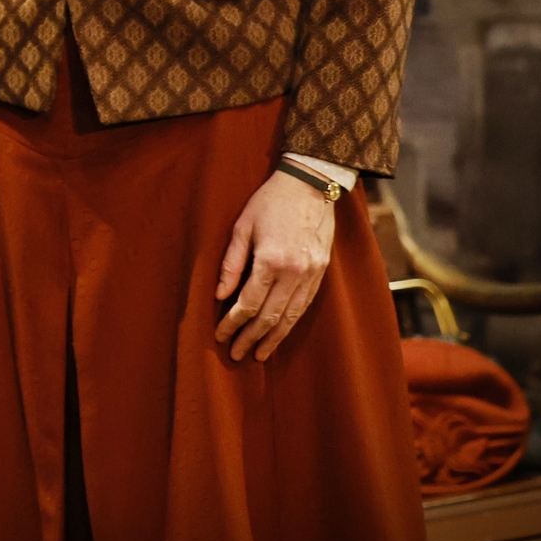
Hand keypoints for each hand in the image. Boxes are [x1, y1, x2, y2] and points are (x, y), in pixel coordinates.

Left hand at [213, 169, 336, 360]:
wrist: (310, 186)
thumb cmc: (268, 202)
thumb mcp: (242, 227)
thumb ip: (231, 263)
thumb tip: (219, 296)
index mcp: (271, 260)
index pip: (248, 302)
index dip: (233, 323)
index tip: (220, 336)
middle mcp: (294, 273)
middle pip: (270, 316)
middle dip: (251, 338)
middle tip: (236, 355)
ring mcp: (311, 275)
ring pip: (291, 316)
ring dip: (274, 338)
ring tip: (259, 354)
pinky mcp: (322, 273)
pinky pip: (305, 306)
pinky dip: (291, 323)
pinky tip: (280, 333)